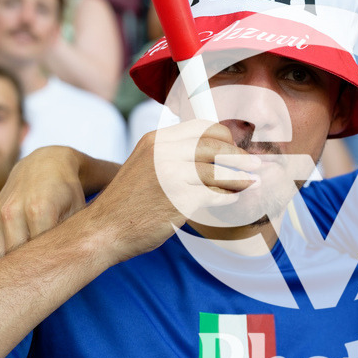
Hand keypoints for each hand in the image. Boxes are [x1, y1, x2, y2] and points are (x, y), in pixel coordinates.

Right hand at [0, 146, 90, 267]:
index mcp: (39, 211)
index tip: (57, 277)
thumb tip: (71, 267)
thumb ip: (72, 237)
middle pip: (16, 263)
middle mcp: (12, 213)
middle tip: (43, 282)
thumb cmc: (67, 192)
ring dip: (11, 271)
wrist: (44, 165)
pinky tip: (9, 262)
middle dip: (30, 276)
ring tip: (28, 274)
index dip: (50, 272)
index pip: (39, 256)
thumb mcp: (79, 211)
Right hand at [80, 120, 258, 264]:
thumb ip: (170, 156)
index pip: (200, 127)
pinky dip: (228, 197)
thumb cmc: (126, 203)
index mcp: (155, 141)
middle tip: (254, 164)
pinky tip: (233, 198)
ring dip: (240, 177)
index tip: (234, 146)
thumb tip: (207, 156)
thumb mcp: (143, 165)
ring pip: (219, 170)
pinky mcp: (179, 199)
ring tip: (253, 181)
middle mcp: (164, 153)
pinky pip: (215, 195)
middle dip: (238, 155)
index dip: (223, 136)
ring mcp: (172, 175)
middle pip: (214, 146)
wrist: (103, 230)